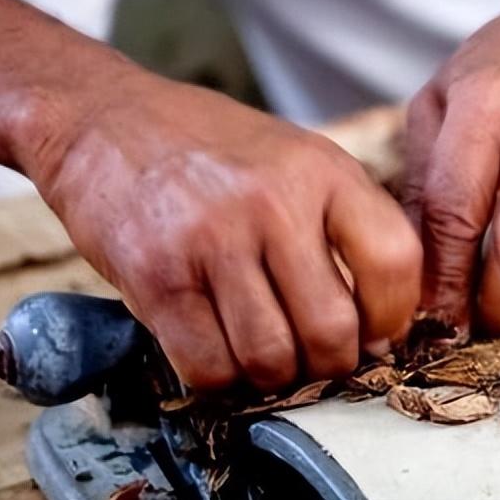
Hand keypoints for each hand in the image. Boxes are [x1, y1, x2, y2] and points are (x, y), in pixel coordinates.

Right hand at [28, 74, 420, 391]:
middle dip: (330, 363)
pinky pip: (208, 366)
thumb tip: (384, 323)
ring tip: (265, 353)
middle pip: (331, 329)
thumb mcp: (299, 157)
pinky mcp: (156, 277)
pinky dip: (220, 377)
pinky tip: (219, 350)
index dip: (393, 315)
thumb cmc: (213, 150)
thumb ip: (345, 223)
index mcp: (323, 170)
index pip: (394, 260)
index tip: (377, 332)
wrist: (106, 121)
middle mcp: (273, 202)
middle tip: (315, 357)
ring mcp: (212, 239)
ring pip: (270, 358)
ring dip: (272, 375)